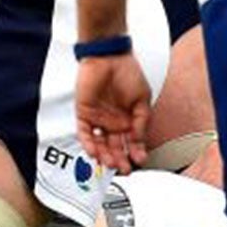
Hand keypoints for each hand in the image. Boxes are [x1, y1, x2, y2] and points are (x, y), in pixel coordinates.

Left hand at [75, 50, 150, 172]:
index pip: (131, 142)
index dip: (136, 152)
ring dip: (105, 155)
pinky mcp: (84, 113)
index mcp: (129, 118)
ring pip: (100, 143)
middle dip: (120, 159)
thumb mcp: (143, 99)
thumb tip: (140, 140)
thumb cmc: (127, 72)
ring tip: (111, 164)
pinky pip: (85, 132)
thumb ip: (141, 120)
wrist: (109, 57)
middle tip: (125, 169)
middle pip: (115, 146)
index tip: (140, 161)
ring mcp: (98, 118)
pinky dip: (89, 143)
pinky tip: (94, 153)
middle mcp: (113, 121)